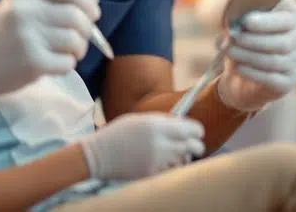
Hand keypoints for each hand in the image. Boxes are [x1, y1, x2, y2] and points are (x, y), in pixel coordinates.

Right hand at [0, 0, 100, 96]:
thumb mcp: (19, 6)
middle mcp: (25, 10)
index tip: (91, 12)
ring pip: (76, 40)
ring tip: (64, 53)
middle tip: (78, 39)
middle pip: (77, 15)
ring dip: (77, 50)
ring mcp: (27, 36)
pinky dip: (66, 66)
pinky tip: (52, 65)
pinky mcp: (31, 61)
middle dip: (87, 30)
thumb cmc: (0, 34)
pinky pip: (67, 63)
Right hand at [80, 113, 204, 180]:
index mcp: (155, 126)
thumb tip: (183, 125)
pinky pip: (169, 171)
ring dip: (181, 158)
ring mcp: (156, 161)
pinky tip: (159, 163)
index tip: (198, 132)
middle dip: (195, 146)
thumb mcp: (140, 120)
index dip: (197, 131)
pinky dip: (168, 168)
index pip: (190, 129)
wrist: (97, 155)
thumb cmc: (118, 135)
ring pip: (182, 161)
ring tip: (170, 154)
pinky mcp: (151, 174)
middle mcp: (159, 143)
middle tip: (194, 146)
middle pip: (192, 147)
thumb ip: (162, 122)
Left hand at [216, 0, 295, 111]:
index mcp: (292, 15)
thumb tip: (231, 18)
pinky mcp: (290, 81)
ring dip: (249, 56)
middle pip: (282, 42)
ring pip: (275, 61)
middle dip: (253, 40)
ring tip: (230, 51)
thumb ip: (237, 13)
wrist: (243, 72)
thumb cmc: (244, 37)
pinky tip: (239, 68)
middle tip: (231, 38)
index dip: (267, 22)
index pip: (287, 19)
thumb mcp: (239, 21)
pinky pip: (272, 79)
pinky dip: (253, 73)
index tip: (246, 21)